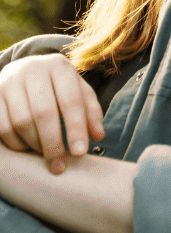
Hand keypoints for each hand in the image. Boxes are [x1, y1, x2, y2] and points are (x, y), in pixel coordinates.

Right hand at [0, 54, 104, 173]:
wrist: (25, 70)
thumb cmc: (58, 86)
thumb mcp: (79, 91)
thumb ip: (90, 111)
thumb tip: (98, 136)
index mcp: (59, 67)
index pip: (70, 100)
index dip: (76, 128)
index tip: (80, 153)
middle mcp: (32, 70)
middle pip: (43, 112)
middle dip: (53, 143)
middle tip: (59, 165)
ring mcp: (9, 82)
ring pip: (21, 121)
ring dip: (34, 144)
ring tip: (45, 155)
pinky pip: (1, 127)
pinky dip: (15, 143)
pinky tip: (27, 148)